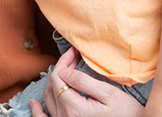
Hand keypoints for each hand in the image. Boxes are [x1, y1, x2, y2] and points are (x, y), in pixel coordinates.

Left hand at [30, 47, 144, 116]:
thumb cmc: (126, 113)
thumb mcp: (108, 94)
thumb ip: (83, 82)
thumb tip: (64, 70)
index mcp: (74, 109)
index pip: (58, 77)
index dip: (63, 61)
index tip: (74, 51)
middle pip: (53, 86)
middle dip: (61, 68)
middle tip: (73, 56)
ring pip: (49, 99)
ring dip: (53, 82)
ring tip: (65, 68)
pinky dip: (38, 111)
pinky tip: (34, 103)